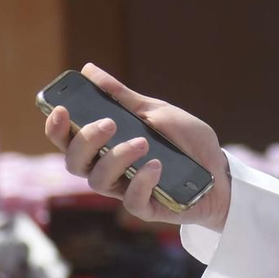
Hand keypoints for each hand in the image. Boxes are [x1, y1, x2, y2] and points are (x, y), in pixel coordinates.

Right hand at [44, 63, 232, 234]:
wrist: (222, 169)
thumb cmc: (185, 141)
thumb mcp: (155, 111)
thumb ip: (122, 97)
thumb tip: (88, 70)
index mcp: (105, 145)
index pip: (68, 141)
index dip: (56, 129)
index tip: (59, 109)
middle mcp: (109, 170)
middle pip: (75, 163)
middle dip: (84, 141)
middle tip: (108, 123)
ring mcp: (126, 190)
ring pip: (98, 181)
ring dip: (116, 158)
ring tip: (142, 142)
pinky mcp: (147, 207)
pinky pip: (132, 201)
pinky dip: (141, 181)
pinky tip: (156, 165)